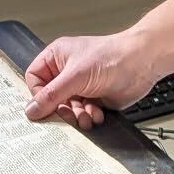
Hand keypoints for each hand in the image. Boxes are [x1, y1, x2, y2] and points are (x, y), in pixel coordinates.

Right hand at [23, 32, 158, 128]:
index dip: (38, 95)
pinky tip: (96, 112)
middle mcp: (68, 71)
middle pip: (51, 99)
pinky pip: (83, 114)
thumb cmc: (112, 57)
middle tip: (68, 115)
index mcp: (57, 57)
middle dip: (61, 110)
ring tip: (85, 116)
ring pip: (67, 109)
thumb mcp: (75, 76)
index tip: (46, 106)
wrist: (141, 64)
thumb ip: (52, 95)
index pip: (35, 79)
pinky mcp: (94, 98)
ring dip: (76, 116)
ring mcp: (81, 86)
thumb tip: (31, 110)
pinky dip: (89, 117)